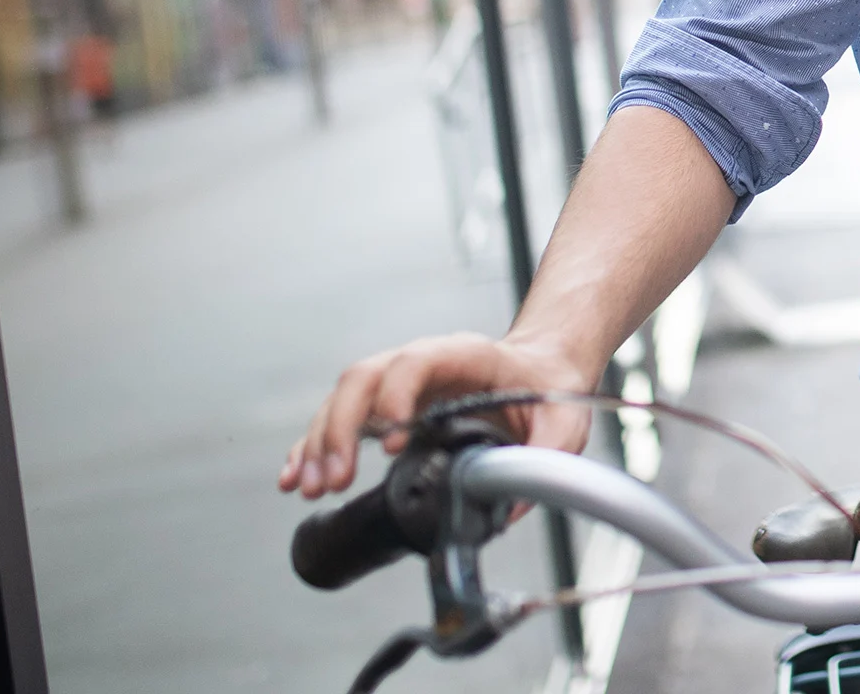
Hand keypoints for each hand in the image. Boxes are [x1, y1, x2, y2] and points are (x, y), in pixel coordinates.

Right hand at [278, 333, 592, 500]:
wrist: (543, 370)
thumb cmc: (550, 388)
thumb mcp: (565, 418)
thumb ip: (548, 453)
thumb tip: (512, 505)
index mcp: (465, 354)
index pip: (417, 361)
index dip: (397, 396)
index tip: (392, 441)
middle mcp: (422, 364)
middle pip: (364, 378)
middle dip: (342, 427)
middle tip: (335, 478)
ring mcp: (398, 385)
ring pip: (342, 400)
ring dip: (320, 443)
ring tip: (312, 488)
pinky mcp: (384, 410)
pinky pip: (338, 422)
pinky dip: (312, 448)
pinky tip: (294, 479)